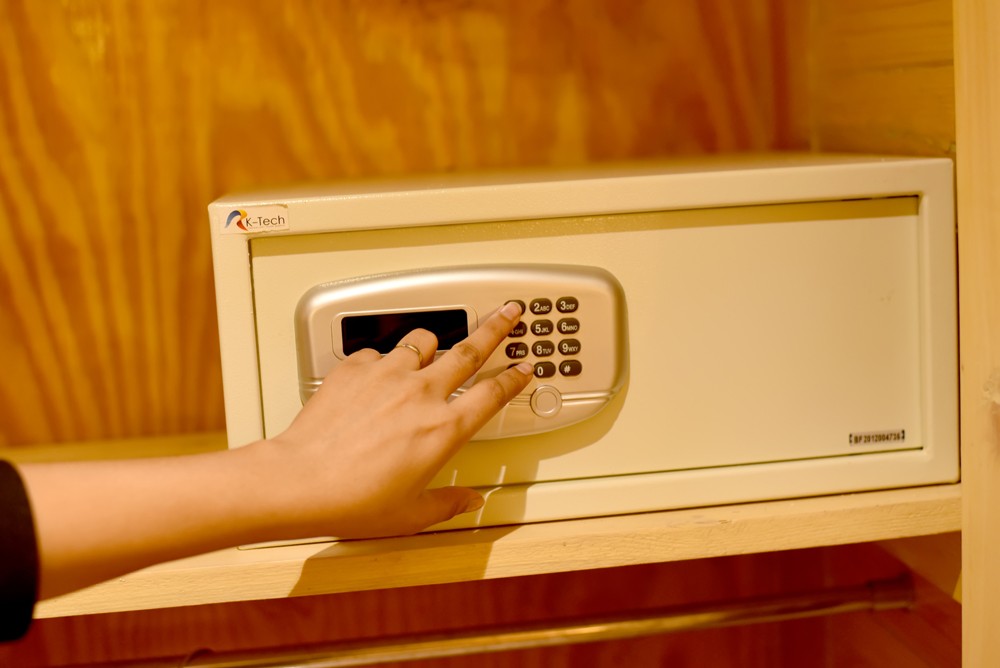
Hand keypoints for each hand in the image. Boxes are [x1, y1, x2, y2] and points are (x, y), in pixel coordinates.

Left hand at [261, 300, 531, 538]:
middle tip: (508, 312)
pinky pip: (378, 353)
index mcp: (444, 429)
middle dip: (495, 328)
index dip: (514, 379)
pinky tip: (375, 376)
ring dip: (431, 343)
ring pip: (422, 340)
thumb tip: (469, 501)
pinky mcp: (356, 368)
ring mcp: (388, 375)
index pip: (494, 394)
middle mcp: (422, 394)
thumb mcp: (411, 513)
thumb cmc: (353, 499)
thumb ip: (447, 503)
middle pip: (470, 350)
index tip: (523, 368)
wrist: (301, 480)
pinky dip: (382, 361)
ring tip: (430, 346)